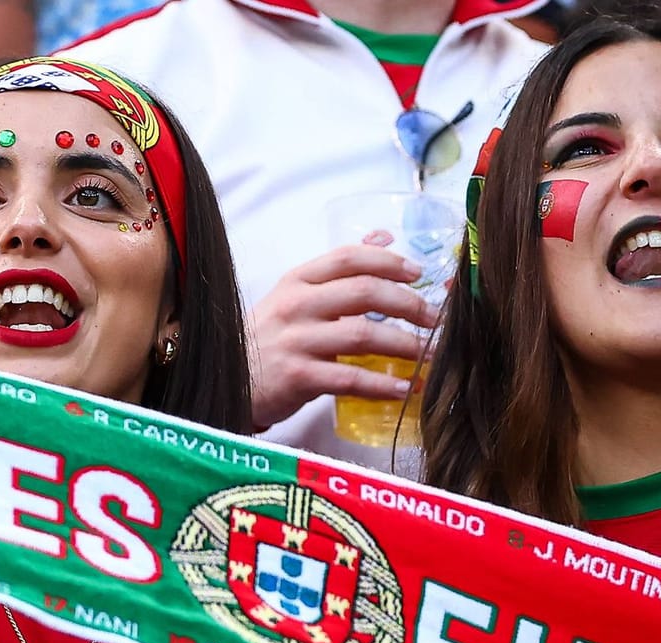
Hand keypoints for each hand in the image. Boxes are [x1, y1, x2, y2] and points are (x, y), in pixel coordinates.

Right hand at [247, 240, 439, 426]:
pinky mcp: (297, 378)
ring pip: (364, 336)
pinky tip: (405, 388)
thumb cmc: (266, 339)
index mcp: (297, 281)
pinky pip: (350, 380)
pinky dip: (382, 385)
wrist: (225, 380)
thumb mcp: (294, 296)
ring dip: (405, 345)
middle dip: (409, 304)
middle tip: (435, 319)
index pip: (349, 258)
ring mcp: (296, 342)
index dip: (389, 262)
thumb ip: (337, 271)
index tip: (419, 273)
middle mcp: (297, 306)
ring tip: (430, 354)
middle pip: (365, 292)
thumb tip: (383, 237)